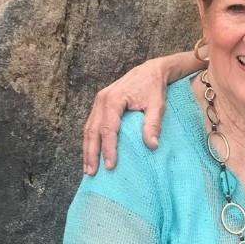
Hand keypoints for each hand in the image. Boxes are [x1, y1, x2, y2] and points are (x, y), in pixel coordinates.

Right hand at [82, 58, 172, 172]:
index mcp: (114, 99)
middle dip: (91, 153)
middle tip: (92, 173)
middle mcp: (102, 100)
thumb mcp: (157, 104)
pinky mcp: (100, 105)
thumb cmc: (154, 87)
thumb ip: (153, 124)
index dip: (108, 149)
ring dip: (87, 149)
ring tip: (88, 168)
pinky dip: (90, 141)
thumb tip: (152, 145)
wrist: (150, 70)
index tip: (111, 165)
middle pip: (92, 131)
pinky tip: (90, 154)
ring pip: (88, 129)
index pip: (108, 129)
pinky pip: (91, 125)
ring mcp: (98, 102)